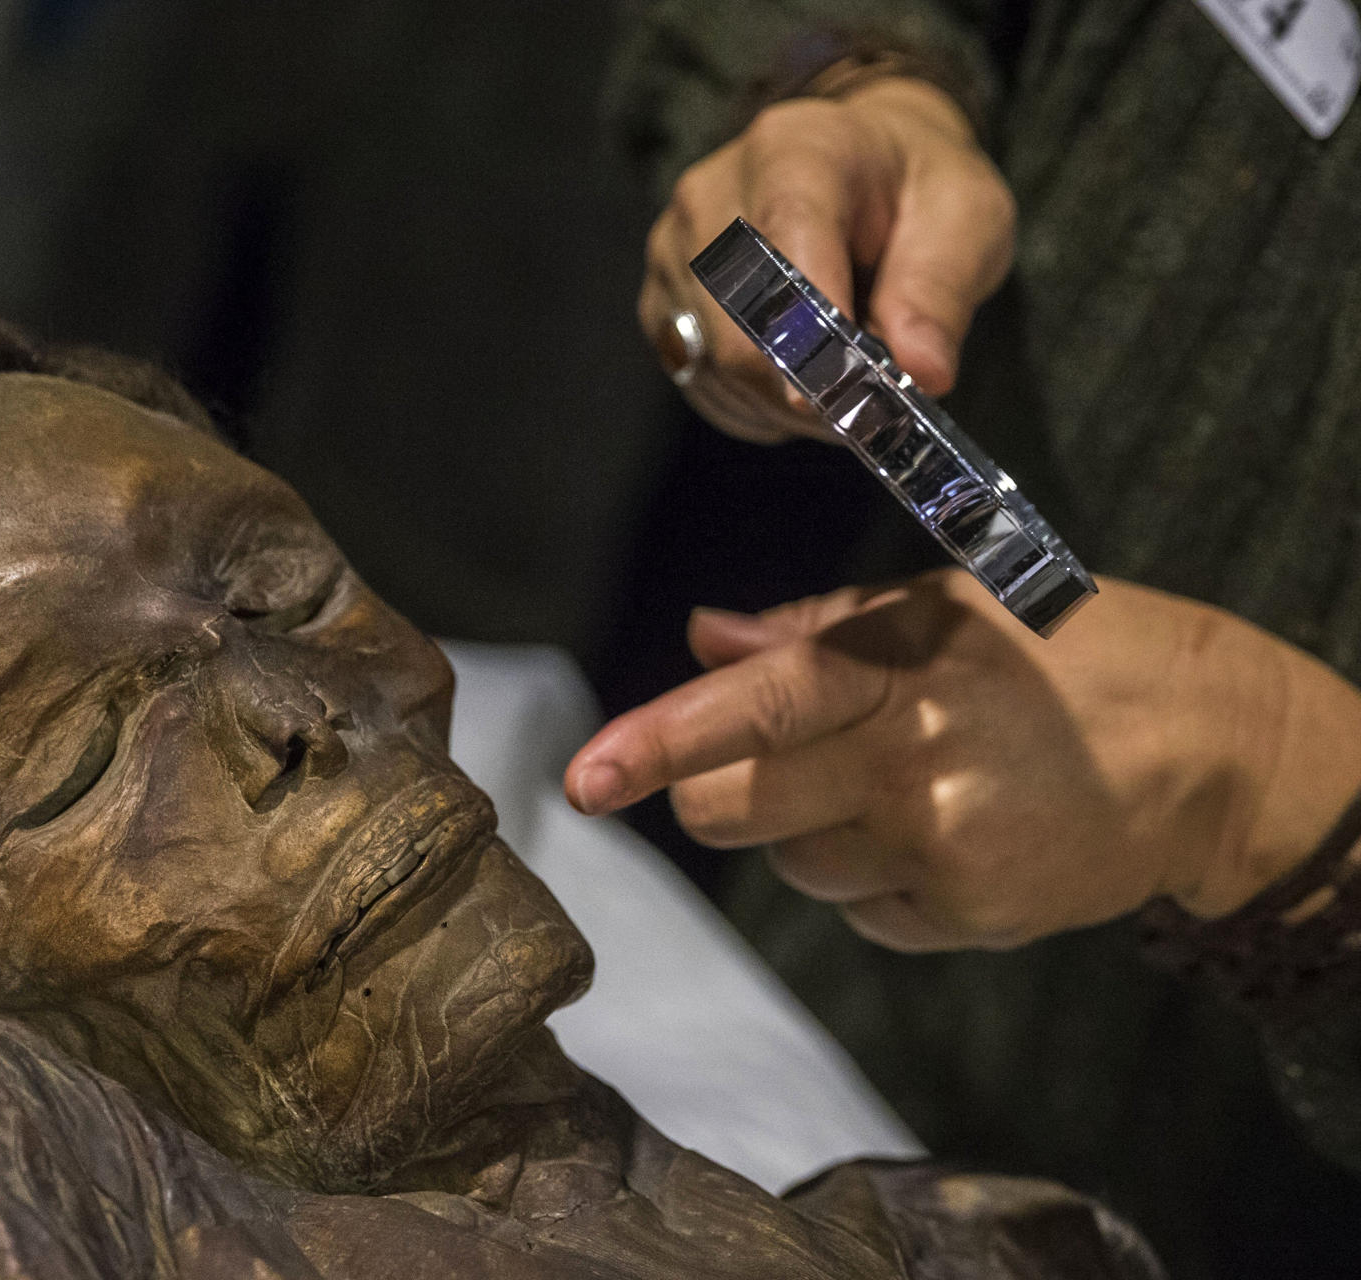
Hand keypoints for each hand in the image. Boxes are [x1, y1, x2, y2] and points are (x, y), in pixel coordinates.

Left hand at [564, 572, 1360, 950]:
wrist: (1204, 747)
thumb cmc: (1058, 653)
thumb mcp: (939, 606)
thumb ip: (810, 628)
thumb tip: (701, 638)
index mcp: (896, 667)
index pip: (755, 707)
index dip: (661, 741)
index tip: (585, 779)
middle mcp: (910, 763)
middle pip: (732, 814)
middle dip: (715, 793)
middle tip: (779, 763)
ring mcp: (940, 849)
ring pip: (790, 867)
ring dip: (810, 834)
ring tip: (900, 787)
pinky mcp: (968, 916)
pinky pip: (859, 914)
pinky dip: (873, 880)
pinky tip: (942, 833)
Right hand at [642, 76, 1014, 442]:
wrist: (865, 167)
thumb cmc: (913, 188)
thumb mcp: (966, 218)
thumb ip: (942, 290)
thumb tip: (923, 371)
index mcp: (792, 149)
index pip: (782, 245)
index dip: (803, 328)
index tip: (836, 390)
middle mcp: (711, 196)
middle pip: (740, 331)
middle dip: (812, 387)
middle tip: (873, 402)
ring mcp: (674, 252)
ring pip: (721, 371)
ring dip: (791, 403)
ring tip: (844, 375)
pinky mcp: (660, 303)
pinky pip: (704, 384)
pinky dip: (760, 405)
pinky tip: (800, 375)